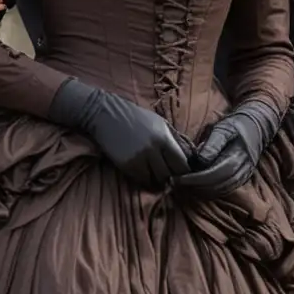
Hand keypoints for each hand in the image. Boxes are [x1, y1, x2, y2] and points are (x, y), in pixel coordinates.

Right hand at [49, 78, 191, 188]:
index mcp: (164, 137)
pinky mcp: (127, 165)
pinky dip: (144, 177)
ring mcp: (139, 158)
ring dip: (156, 178)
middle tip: (166, 174)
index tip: (179, 171)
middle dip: (170, 176)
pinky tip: (141, 169)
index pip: (182, 164)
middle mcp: (153, 149)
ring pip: (156, 180)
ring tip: (153, 171)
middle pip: (170, 175)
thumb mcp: (159, 122)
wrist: (106, 113)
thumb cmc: (135, 117)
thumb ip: (174, 139)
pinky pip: (141, 179)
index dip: (183, 171)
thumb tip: (188, 156)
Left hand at [176, 99, 281, 196]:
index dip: (195, 179)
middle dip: (196, 187)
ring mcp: (243, 176)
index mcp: (236, 157)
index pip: (214, 175)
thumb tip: (201, 160)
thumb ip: (212, 144)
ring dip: (202, 191)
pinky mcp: (241, 179)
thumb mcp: (223, 129)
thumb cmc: (236, 126)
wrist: (256, 127)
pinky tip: (199, 186)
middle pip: (217, 186)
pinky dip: (211, 191)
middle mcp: (242, 170)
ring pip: (221, 191)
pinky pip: (225, 190)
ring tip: (186, 184)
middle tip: (178, 182)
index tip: (179, 178)